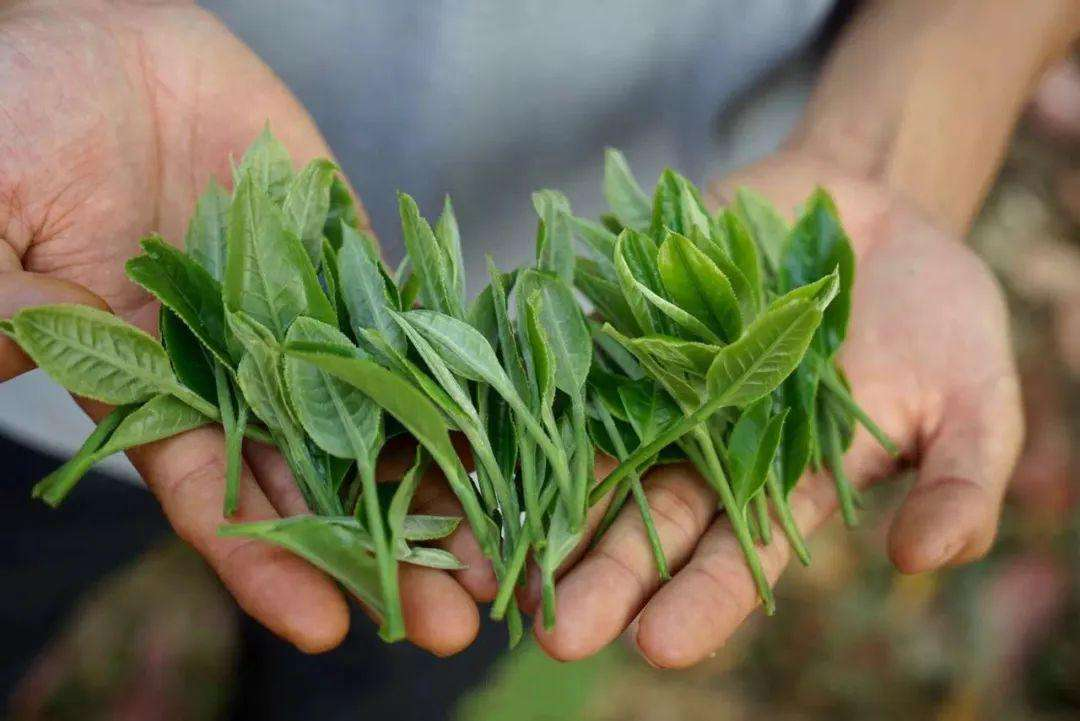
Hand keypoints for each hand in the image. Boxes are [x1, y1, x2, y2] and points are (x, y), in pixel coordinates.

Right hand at [0, 0, 479, 655]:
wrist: (91, 36)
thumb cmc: (15, 115)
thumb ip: (11, 308)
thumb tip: (1, 372)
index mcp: (149, 380)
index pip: (217, 496)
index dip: (270, 564)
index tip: (330, 627)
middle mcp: (239, 360)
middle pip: (322, 473)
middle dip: (387, 548)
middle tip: (458, 621)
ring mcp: (299, 302)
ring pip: (380, 404)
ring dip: (442, 475)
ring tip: (506, 546)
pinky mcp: (342, 240)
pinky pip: (406, 304)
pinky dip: (456, 356)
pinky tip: (515, 416)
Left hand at [527, 149, 1022, 666]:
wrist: (871, 207)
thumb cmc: (934, 313)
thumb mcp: (972, 398)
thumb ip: (959, 481)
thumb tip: (927, 561)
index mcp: (782, 482)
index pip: (735, 558)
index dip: (699, 601)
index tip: (659, 646)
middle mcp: (707, 441)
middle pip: (644, 517)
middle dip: (598, 574)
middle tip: (551, 629)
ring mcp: (660, 377)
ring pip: (592, 446)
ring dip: (542, 498)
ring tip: (489, 558)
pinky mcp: (628, 310)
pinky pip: (573, 347)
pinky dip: (528, 383)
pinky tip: (479, 425)